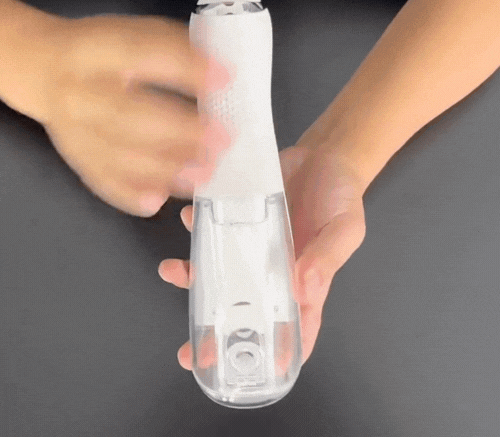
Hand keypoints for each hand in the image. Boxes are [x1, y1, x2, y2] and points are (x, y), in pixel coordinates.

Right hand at [30, 14, 231, 215]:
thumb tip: (221, 73)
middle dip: (180, 131)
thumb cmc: (100, 53)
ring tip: (202, 175)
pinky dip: (130, 195)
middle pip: (129, 114)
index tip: (225, 80)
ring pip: (118, 155)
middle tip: (221, 141)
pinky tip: (157, 200)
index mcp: (97, 49)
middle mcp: (81, 90)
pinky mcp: (76, 157)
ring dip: (165, 169)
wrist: (43, 69)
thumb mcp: (131, 32)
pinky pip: (102, 181)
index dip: (185, 68)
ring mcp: (75, 129)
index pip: (143, 53)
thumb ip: (172, 48)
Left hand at [158, 144, 366, 368]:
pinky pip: (214, 228)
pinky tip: (189, 217)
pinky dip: (198, 226)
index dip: (274, 356)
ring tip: (171, 270)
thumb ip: (327, 258)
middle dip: (215, 333)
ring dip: (192, 275)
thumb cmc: (341, 197)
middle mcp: (272, 271)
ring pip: (219, 271)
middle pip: (244, 310)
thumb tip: (304, 288)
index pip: (292, 329)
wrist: (323, 155)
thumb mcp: (344, 228)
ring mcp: (252, 246)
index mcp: (304, 282)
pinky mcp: (240, 219)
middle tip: (189, 350)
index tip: (245, 371)